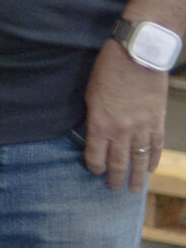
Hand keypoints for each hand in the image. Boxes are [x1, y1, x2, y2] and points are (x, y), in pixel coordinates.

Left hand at [82, 38, 169, 191]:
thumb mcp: (90, 94)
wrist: (138, 57)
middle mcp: (121, 131)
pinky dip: (152, 161)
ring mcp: (141, 129)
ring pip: (138, 160)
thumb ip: (94, 117)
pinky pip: (155, 148)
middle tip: (113, 189)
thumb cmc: (108, 71)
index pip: (95, 155)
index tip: (94, 172)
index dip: (94, 167)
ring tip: (133, 190)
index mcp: (99, 124)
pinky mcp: (157, 123)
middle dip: (114, 178)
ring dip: (135, 177)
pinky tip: (149, 169)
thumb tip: (96, 132)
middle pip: (117, 162)